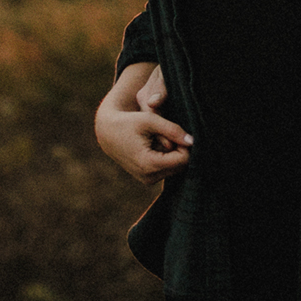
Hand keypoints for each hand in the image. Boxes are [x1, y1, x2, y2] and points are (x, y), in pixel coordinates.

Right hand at [95, 63, 191, 186]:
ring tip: (157, 139)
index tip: (177, 132)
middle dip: (179, 149)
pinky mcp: (147, 179)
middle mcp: (149, 177)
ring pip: (175, 168)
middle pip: (181, 165)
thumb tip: (193, 141)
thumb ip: (173, 130)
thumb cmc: (129, 122)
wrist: (108, 132)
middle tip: (165, 134)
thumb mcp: (151, 120)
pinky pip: (167, 169)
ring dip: (172, 153)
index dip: (185, 144)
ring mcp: (147, 180)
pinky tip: (155, 145)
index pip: (183, 159)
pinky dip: (166, 157)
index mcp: (149, 164)